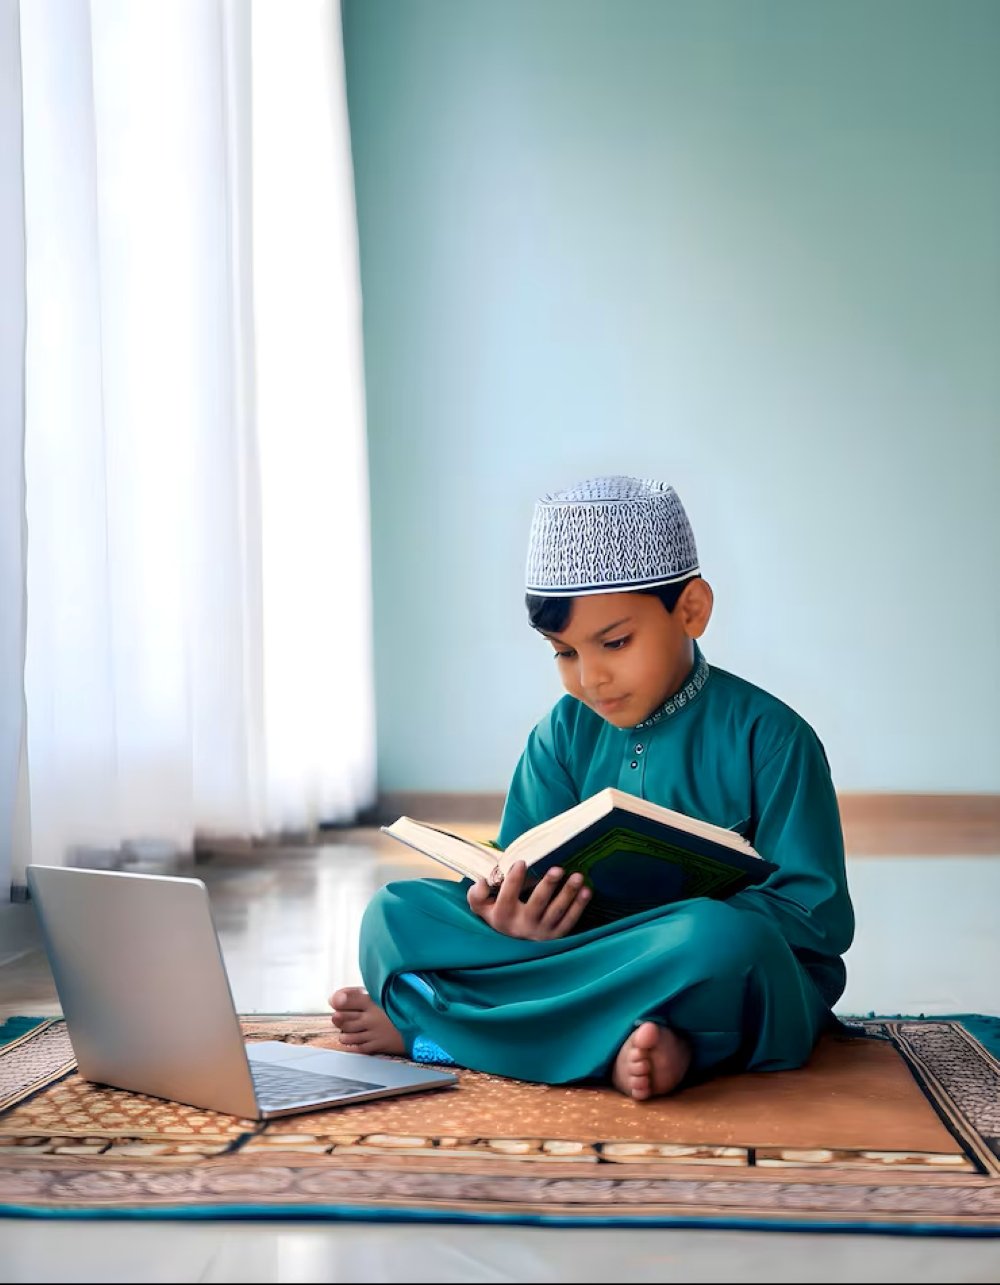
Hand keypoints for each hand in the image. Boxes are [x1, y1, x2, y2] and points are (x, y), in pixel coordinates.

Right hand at [467, 860, 590, 939]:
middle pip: (537, 904)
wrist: (512, 946)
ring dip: (568, 894)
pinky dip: (579, 906)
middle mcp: (523, 926)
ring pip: (557, 912)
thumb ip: (477, 894)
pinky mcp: (556, 936)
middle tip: (558, 868)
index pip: (508, 897)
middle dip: (548, 886)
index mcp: (503, 917)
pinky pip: (570, 921)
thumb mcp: (482, 908)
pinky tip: (586, 890)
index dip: (513, 880)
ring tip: (577, 876)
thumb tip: (484, 881)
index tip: (521, 862)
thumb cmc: (498, 916)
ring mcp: (542, 932)